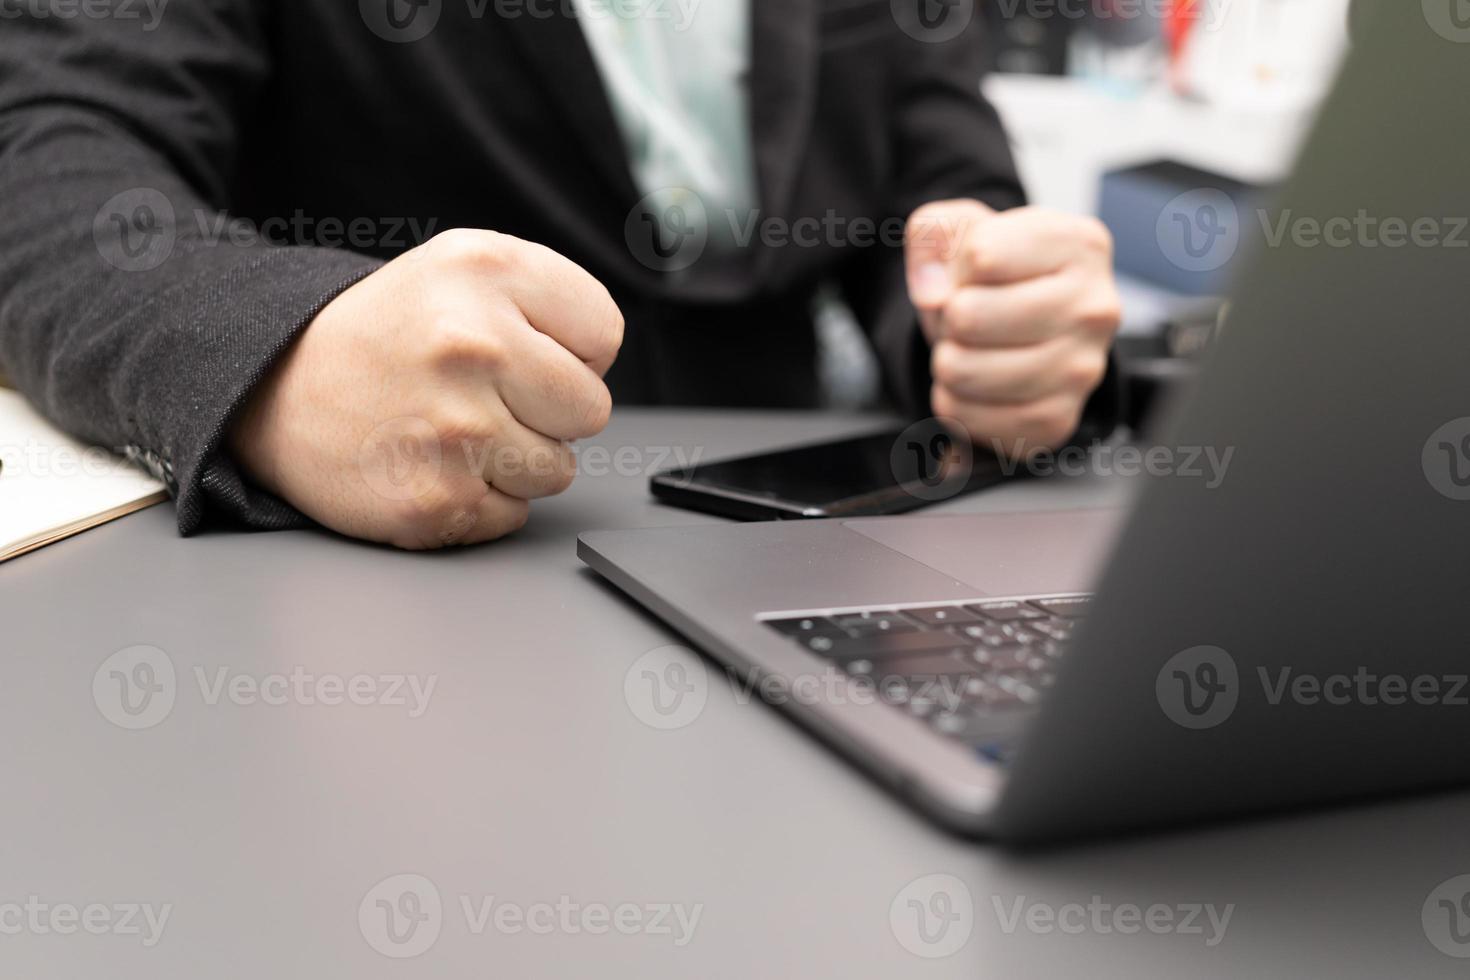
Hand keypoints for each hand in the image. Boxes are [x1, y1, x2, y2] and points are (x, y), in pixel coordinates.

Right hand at [229, 229, 622, 548]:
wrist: (272, 389)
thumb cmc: (389, 335)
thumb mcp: (465, 267)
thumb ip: (550, 297)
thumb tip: (604, 367)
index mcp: (486, 270)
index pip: (603, 334)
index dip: (568, 350)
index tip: (516, 349)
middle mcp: (473, 343)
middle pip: (591, 409)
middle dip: (547, 410)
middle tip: (483, 395)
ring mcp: (456, 428)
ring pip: (558, 470)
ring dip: (516, 460)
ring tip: (453, 429)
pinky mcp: (438, 500)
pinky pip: (513, 515)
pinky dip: (480, 501)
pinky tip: (432, 465)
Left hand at [904, 200, 1120, 455]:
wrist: (1025, 330)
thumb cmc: (998, 275)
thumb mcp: (964, 230)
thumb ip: (933, 232)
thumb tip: (934, 294)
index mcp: (1081, 246)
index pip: (981, 254)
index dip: (958, 266)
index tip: (978, 273)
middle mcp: (1094, 309)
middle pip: (967, 315)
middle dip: (950, 316)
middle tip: (971, 317)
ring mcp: (1082, 371)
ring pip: (960, 371)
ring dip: (948, 361)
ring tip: (974, 348)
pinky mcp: (1056, 420)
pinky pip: (964, 416)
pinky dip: (954, 401)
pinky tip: (979, 383)